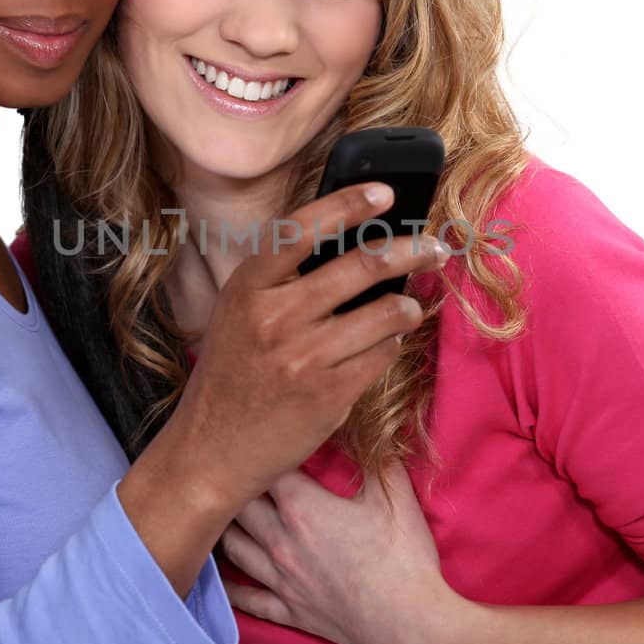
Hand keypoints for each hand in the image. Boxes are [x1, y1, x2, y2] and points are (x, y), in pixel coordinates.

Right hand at [121, 183, 448, 593]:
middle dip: (410, 249)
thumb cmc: (231, 374)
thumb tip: (352, 242)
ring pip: (385, 312)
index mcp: (248, 286)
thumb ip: (281, 278)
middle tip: (432, 246)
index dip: (350, 203)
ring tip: (411, 304)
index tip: (386, 194)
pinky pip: (383, 355)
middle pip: (362, 265)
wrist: (211, 449)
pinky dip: (394, 343)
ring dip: (408, 304)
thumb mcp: (238, 312)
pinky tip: (389, 341)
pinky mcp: (329, 395)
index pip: (304, 227)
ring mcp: (303, 357)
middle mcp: (274, 316)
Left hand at [220, 462, 465, 643]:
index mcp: (302, 507)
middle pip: (237, 505)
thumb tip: (374, 429)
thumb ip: (379, 459)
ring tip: (219, 514)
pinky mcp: (288, 610)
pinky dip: (229, 587)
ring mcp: (280, 579)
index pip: (263, 468)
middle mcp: (280, 540)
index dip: (259, 452)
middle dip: (235, 486)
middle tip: (234, 472)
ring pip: (233, 547)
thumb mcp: (396, 498)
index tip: (260, 441)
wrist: (409, 624)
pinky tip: (218, 579)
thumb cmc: (403, 559)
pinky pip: (247, 598)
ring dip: (225, 528)